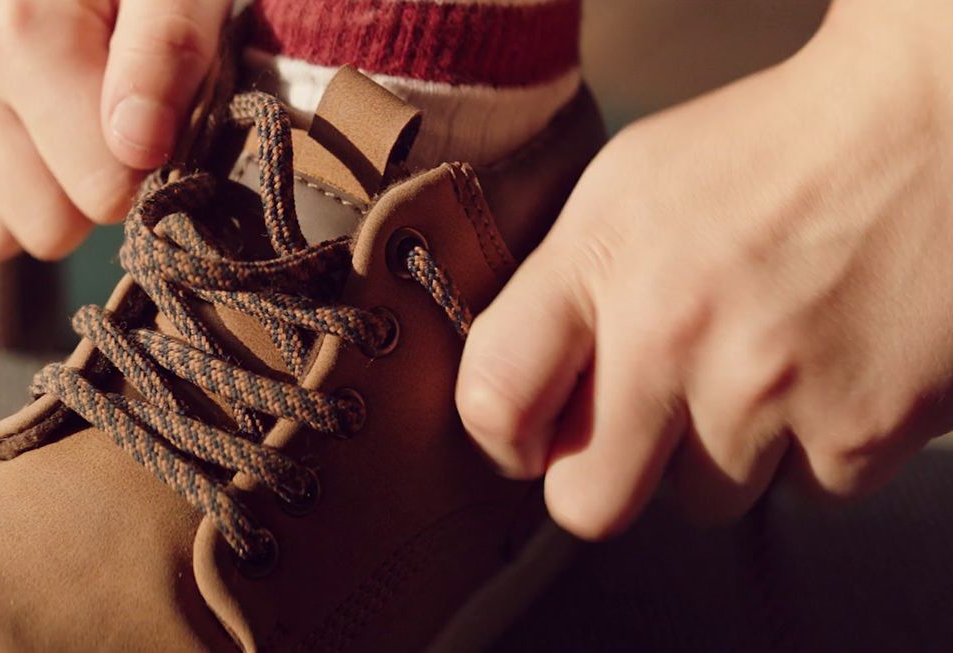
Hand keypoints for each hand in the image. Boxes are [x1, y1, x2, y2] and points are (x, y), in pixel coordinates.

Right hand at [0, 0, 230, 260]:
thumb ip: (168, 51)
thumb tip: (138, 147)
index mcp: (21, 34)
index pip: (106, 190)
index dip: (146, 160)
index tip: (150, 107)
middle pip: (49, 229)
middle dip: (90, 187)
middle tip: (106, 115)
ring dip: (44, 197)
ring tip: (64, 119)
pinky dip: (0, 195)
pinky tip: (27, 130)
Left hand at [456, 0, 952, 539]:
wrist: (936, 123)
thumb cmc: (776, 150)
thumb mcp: (628, 187)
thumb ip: (564, 291)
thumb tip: (525, 399)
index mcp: (601, 260)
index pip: (494, 401)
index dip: (503, 439)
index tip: (529, 437)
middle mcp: (673, 332)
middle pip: (590, 504)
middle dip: (609, 476)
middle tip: (643, 426)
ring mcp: (768, 390)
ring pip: (706, 500)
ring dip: (724, 452)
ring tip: (763, 358)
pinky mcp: (862, 431)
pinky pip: (807, 490)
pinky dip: (818, 445)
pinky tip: (832, 363)